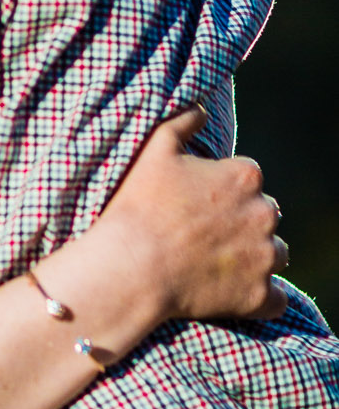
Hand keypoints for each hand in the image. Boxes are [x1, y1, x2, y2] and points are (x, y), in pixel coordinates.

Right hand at [100, 106, 287, 322]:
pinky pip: (276, 298)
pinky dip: (260, 296)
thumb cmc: (140, 203)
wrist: (131, 266)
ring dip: (256, 256)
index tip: (198, 200)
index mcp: (245, 177)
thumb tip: (202, 110)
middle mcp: (264, 214)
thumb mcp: (154, 146)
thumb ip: (183, 119)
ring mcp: (264, 258)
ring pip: (274, 254)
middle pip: (264, 215)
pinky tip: (233, 291)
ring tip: (217, 261)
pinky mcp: (258, 296)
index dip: (222, 188)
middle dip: (243, 220)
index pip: (248, 177)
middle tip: (204, 231)